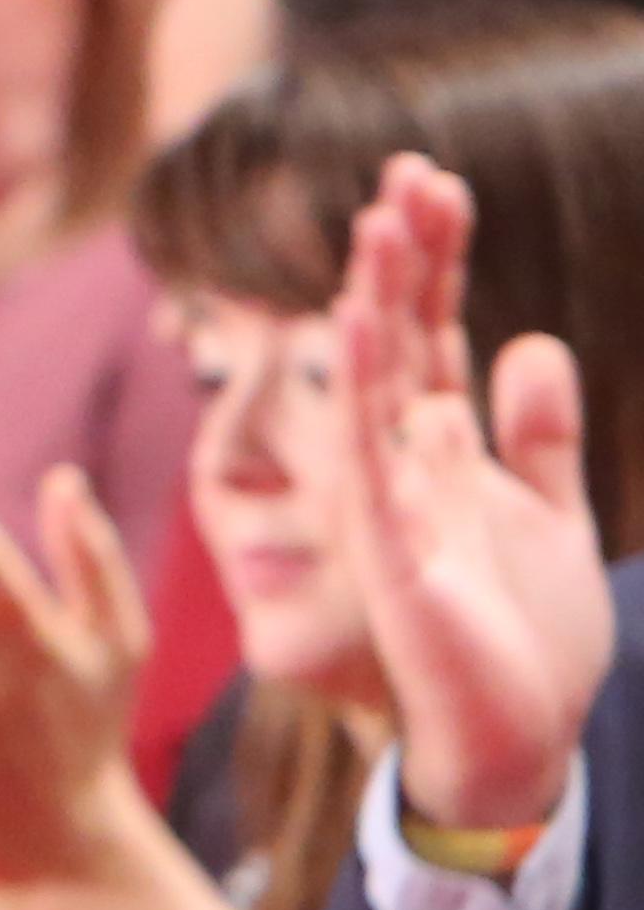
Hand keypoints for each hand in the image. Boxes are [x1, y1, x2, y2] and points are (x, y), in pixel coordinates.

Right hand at [332, 156, 618, 829]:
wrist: (517, 738)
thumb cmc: (523, 639)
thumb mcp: (552, 518)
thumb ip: (538, 436)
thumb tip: (534, 340)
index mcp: (440, 451)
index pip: (429, 334)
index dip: (435, 260)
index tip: (434, 183)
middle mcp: (404, 463)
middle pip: (400, 338)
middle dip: (404, 256)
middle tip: (410, 171)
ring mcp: (391, 501)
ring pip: (375, 381)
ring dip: (377, 299)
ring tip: (380, 221)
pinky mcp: (393, 549)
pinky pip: (369, 453)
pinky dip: (363, 386)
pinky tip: (358, 321)